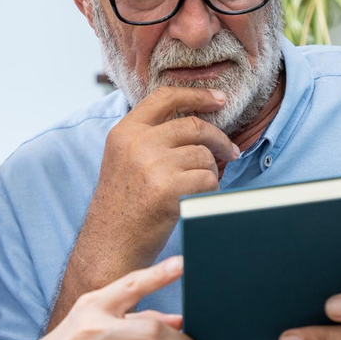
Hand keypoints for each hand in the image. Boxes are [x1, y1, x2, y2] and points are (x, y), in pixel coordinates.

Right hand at [91, 87, 240, 267]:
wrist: (110, 244)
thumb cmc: (123, 205)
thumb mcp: (124, 159)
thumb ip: (150, 136)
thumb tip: (198, 122)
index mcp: (125, 131)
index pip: (165, 97)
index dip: (197, 95)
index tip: (219, 99)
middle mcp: (137, 143)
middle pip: (194, 126)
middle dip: (219, 139)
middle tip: (230, 151)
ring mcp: (152, 165)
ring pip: (204, 155)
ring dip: (209, 172)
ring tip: (196, 187)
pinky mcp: (167, 189)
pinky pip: (208, 179)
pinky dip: (210, 191)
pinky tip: (196, 200)